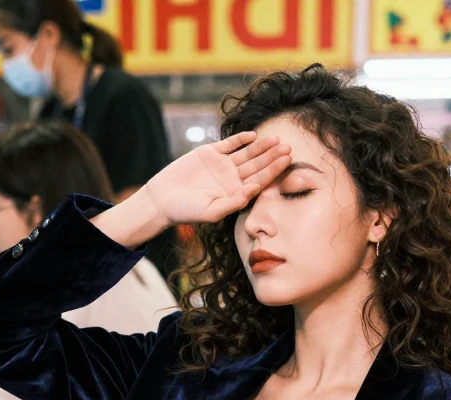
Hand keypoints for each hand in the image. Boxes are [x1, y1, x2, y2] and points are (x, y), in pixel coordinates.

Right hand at [142, 132, 290, 226]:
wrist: (161, 199)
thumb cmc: (185, 211)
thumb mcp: (211, 212)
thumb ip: (234, 202)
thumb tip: (255, 189)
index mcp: (235, 193)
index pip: (259, 180)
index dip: (274, 170)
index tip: (287, 161)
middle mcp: (231, 178)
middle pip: (257, 165)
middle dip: (272, 156)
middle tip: (288, 147)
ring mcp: (221, 164)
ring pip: (246, 153)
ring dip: (261, 146)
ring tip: (275, 139)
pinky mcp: (209, 153)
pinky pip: (228, 144)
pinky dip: (239, 139)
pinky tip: (252, 135)